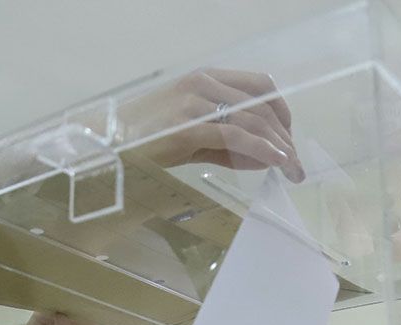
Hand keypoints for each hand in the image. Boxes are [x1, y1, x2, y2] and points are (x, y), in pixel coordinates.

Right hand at [122, 69, 304, 182]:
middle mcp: (203, 84)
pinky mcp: (187, 126)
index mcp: (205, 79)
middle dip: (286, 137)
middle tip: (297, 165)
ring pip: (254, 119)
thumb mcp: (189, 136)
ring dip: (280, 147)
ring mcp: (195, 102)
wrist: (104, 145)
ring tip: (291, 169)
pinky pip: (237, 135)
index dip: (282, 111)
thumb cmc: (142, 142)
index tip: (289, 138)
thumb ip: (226, 143)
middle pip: (263, 104)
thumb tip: (263, 158)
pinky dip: (262, 149)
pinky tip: (276, 162)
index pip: (260, 85)